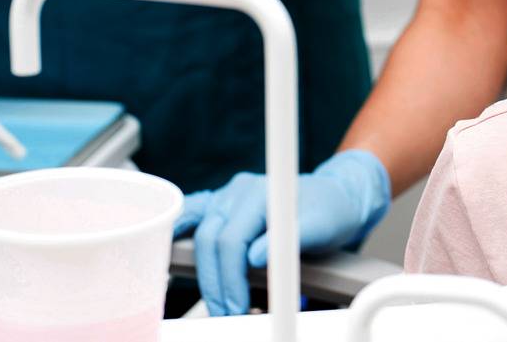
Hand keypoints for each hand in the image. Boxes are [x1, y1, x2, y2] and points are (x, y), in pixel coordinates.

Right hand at [174, 150, 390, 316]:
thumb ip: (293, 238)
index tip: (237, 307)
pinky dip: (179, 234)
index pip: (232, 239)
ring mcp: (227, 196)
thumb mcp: (323, 226)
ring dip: (207, 275)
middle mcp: (239, 190)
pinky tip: (170, 255)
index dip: (230, 278)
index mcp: (262, 191)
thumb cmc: (331, 210)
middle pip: (210, 240)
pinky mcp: (221, 206)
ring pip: (200, 236)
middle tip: (229, 315)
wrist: (336, 197)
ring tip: (220, 305)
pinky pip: (193, 216)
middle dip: (216, 284)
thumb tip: (256, 257)